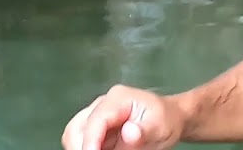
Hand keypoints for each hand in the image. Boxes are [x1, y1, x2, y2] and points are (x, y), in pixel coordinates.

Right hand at [62, 85, 183, 149]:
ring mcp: (96, 115)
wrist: (169, 120)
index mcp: (118, 98)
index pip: (96, 120)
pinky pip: (81, 141)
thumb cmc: (165, 120)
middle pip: (76, 127)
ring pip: (74, 135)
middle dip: (80, 147)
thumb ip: (144, 131)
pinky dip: (86, 149)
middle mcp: (102, 104)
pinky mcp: (96, 129)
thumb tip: (129, 133)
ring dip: (80, 148)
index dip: (90, 142)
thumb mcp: (160, 127)